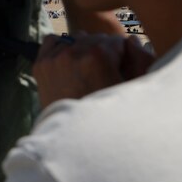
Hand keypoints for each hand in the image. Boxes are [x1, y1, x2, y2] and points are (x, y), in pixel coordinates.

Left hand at [33, 33, 153, 108]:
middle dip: (104, 53)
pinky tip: (71, 64)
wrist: (78, 142)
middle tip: (106, 74)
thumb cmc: (113, 119)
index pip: (116, 41)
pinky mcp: (40, 66)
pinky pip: (52, 41)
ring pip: (75, 39)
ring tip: (89, 71)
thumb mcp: (135, 90)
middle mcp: (72, 53)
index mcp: (98, 56)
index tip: (122, 70)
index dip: (124, 56)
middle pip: (96, 39)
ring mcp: (53, 59)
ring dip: (83, 49)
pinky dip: (62, 47)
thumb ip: (140, 60)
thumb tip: (132, 40)